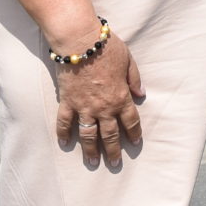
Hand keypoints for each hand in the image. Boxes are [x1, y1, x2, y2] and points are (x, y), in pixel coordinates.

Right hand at [52, 35, 144, 166]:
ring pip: (88, 135)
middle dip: (113, 150)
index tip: (135, 143)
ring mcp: (84, 107)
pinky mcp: (67, 102)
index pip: (130, 121)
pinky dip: (63, 134)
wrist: (80, 42)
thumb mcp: (128, 60)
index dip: (133, 133)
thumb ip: (134, 78)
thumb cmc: (106, 48)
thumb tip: (141, 93)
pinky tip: (65, 144)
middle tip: (115, 163)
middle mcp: (104, 107)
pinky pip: (64, 122)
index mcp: (121, 97)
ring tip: (93, 162)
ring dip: (91, 150)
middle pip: (110, 134)